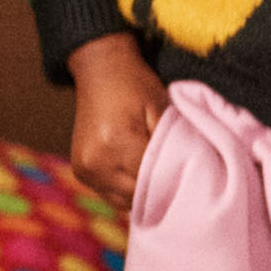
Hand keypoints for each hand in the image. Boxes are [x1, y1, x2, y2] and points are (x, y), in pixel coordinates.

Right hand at [67, 35, 168, 207]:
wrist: (100, 68)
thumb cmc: (136, 85)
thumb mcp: (161, 108)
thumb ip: (171, 145)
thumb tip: (185, 177)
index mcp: (118, 142)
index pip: (153, 181)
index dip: (174, 182)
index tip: (190, 179)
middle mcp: (96, 161)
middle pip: (137, 196)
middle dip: (158, 191)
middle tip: (177, 179)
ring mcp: (85, 169)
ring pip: (123, 201)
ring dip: (141, 193)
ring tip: (156, 176)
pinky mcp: (80, 171)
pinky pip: (109, 194)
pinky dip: (126, 190)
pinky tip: (138, 175)